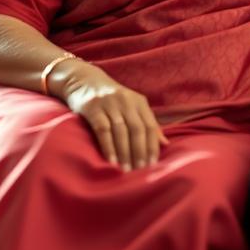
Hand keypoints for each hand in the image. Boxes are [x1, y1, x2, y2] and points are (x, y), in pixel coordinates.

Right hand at [54, 62, 168, 169]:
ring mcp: (109, 104)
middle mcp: (126, 101)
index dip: (152, 145)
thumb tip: (165, 144)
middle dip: (140, 151)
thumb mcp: (132, 106)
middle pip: (137, 129)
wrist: (84, 80)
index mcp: (138, 101)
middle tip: (140, 169)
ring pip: (121, 130)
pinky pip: (103, 130)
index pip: (149, 126)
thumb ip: (148, 122)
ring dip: (124, 152)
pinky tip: (111, 160)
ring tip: (126, 169)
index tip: (152, 164)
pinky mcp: (93, 108)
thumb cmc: (112, 99)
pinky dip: (108, 146)